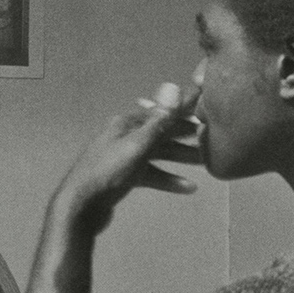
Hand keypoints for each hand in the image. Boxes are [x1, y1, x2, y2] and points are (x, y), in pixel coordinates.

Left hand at [55, 81, 201, 234]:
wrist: (81, 206)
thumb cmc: (108, 172)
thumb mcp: (137, 145)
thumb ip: (159, 120)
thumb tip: (173, 86)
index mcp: (127, 123)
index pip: (161, 112)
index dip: (184, 111)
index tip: (207, 113)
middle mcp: (125, 135)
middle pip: (161, 132)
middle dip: (186, 136)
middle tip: (213, 139)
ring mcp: (124, 157)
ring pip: (158, 153)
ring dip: (180, 157)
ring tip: (205, 163)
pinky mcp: (124, 177)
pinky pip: (151, 173)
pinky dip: (168, 178)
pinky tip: (187, 187)